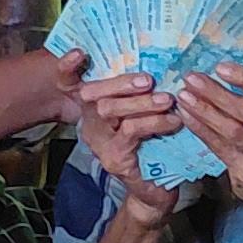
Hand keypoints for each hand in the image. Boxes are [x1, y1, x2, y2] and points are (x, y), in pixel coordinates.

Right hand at [72, 69, 186, 224]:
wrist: (155, 191)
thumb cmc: (153, 145)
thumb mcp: (147, 112)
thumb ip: (142, 89)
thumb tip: (158, 57)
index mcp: (94, 108)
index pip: (75, 83)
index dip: (69, 67)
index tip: (80, 52)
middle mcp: (91, 124)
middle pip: (92, 93)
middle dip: (121, 83)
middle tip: (149, 79)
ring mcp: (100, 143)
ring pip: (110, 110)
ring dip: (140, 102)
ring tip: (167, 99)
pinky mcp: (114, 159)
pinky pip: (131, 131)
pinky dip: (154, 122)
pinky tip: (172, 121)